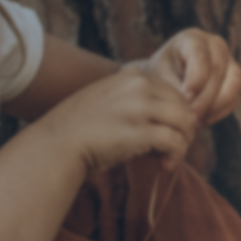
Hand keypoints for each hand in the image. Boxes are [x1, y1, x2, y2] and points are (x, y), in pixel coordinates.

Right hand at [30, 66, 196, 174]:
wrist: (55, 146)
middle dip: (184, 130)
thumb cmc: (83, 128)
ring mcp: (140, 107)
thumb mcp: (111, 99)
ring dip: (183, 144)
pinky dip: (176, 156)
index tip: (167, 133)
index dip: (176, 115)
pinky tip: (165, 166)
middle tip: (173, 150)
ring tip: (169, 159)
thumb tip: (178, 117)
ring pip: (185, 122)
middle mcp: (139, 86)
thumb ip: (140, 99)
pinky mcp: (140, 132)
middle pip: (184, 106)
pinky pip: (175, 142)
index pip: (174, 92)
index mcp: (133, 75)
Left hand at [145, 28, 240, 126]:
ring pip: (233, 83)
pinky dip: (220, 112)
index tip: (185, 100)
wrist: (166, 79)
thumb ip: (172, 87)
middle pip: (218, 71)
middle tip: (190, 118)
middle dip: (204, 98)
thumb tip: (187, 104)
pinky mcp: (234, 79)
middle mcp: (215, 45)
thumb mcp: (159, 77)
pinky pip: (234, 97)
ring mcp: (229, 60)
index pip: (201, 57)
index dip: (195, 80)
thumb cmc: (159, 75)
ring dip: (215, 106)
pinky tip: (203, 120)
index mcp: (192, 38)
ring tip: (196, 121)